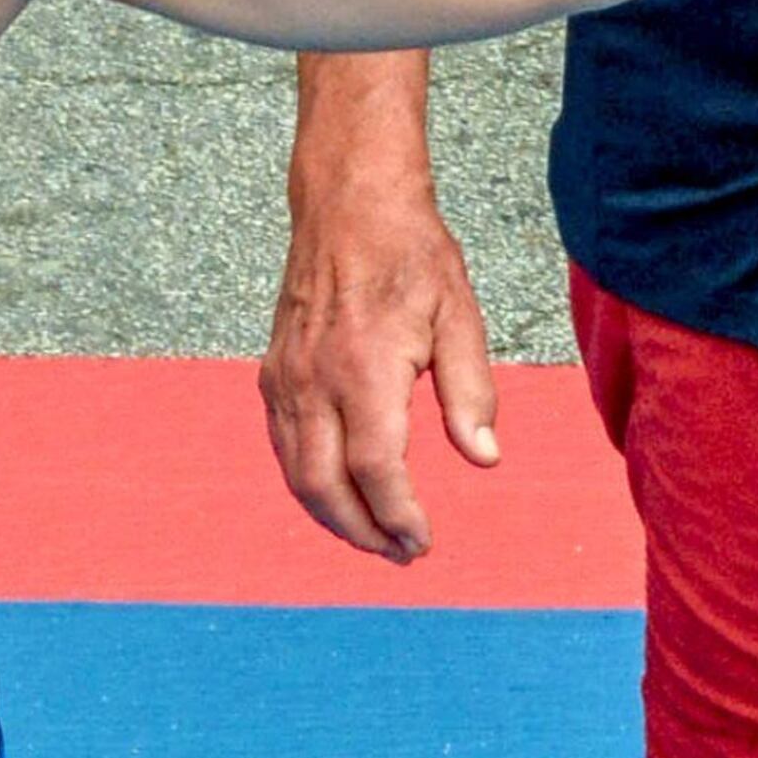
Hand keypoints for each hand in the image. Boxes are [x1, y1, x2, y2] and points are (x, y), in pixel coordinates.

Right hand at [264, 182, 500, 561]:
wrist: (347, 204)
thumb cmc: (411, 254)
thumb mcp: (459, 316)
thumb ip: (471, 392)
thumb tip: (484, 457)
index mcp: (365, 369)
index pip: (377, 469)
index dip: (398, 515)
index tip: (421, 540)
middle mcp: (315, 381)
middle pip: (325, 487)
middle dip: (363, 532)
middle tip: (401, 552)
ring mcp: (286, 380)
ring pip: (297, 474)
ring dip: (333, 517)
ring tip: (374, 535)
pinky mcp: (273, 375)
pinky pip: (284, 447)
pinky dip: (309, 483)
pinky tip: (341, 493)